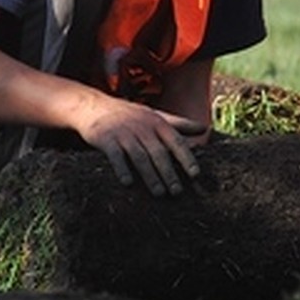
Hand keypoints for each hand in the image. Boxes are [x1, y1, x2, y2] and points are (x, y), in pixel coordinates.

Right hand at [75, 97, 202, 196]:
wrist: (93, 106)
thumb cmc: (129, 114)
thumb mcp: (154, 115)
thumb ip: (179, 124)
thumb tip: (205, 128)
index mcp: (156, 122)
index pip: (175, 140)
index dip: (186, 157)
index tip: (195, 174)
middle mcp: (141, 126)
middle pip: (158, 152)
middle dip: (169, 173)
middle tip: (177, 192)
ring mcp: (123, 132)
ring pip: (140, 156)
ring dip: (150, 176)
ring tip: (159, 193)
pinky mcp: (105, 138)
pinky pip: (115, 156)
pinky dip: (122, 169)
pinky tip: (128, 183)